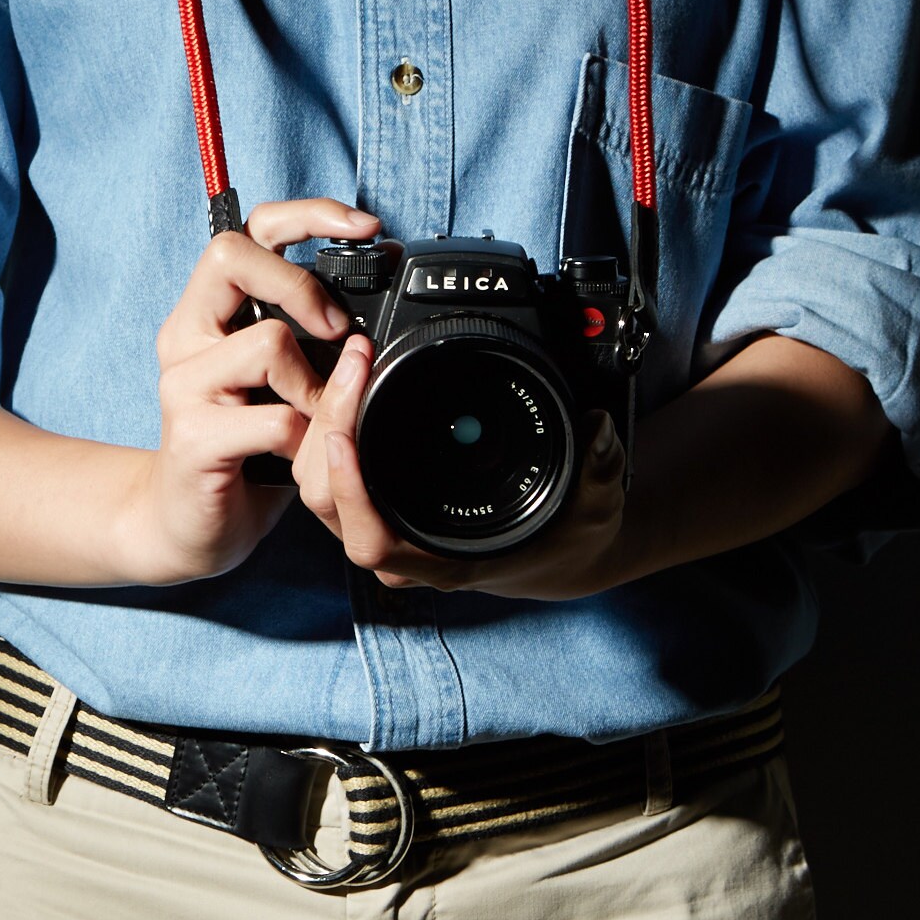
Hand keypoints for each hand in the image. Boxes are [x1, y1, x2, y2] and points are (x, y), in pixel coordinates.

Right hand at [128, 197, 379, 583]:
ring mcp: (183, 384)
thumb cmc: (244, 448)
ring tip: (312, 417)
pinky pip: (274, 419)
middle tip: (336, 329)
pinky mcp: (193, 436)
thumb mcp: (279, 381)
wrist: (185, 525)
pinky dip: (303, 439)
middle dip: (300, 284)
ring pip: (267, 342)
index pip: (249, 231)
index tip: (365, 227)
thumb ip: (306, 337)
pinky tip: (293, 457)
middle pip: (233, 257)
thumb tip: (374, 307)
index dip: (308, 215)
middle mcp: (186, 336)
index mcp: (210, 312)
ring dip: (313, 385)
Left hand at [294, 385, 638, 600]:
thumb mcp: (596, 501)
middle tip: (355, 363)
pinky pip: (330, 465)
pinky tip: (347, 378)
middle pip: (327, 498)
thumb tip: (597, 428)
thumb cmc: (568, 530)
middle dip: (330, 426)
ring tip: (353, 362)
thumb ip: (600, 465)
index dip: (349, 492)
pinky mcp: (378, 495)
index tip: (344, 436)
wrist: (560, 544)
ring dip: (323, 419)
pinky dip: (328, 422)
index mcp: (445, 557)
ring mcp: (385, 521)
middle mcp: (404, 546)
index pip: (372, 540)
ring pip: (319, 480)